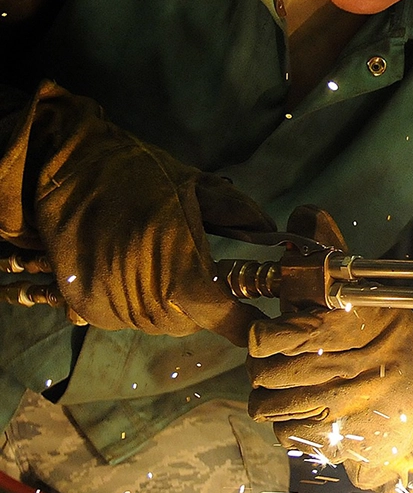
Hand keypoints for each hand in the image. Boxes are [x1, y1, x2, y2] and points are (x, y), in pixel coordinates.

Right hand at [0, 80, 272, 344]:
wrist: (61, 168)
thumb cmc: (135, 173)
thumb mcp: (196, 184)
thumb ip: (239, 213)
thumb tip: (271, 232)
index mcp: (179, 272)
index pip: (223, 317)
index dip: (245, 324)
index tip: (260, 323)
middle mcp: (145, 301)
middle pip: (193, 323)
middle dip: (209, 305)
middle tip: (212, 274)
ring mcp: (111, 308)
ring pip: (161, 324)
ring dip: (175, 305)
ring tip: (171, 266)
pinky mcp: (85, 306)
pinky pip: (128, 318)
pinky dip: (143, 303)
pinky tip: (142, 271)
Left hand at [245, 204, 412, 492]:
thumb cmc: (390, 335)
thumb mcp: (368, 292)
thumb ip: (330, 253)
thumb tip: (305, 212)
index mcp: (344, 327)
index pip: (278, 336)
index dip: (262, 337)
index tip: (265, 334)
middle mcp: (341, 370)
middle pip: (265, 374)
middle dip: (262, 367)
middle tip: (275, 361)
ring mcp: (340, 410)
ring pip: (269, 409)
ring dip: (271, 399)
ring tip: (286, 387)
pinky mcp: (340, 443)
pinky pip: (289, 437)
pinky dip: (289, 427)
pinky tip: (304, 412)